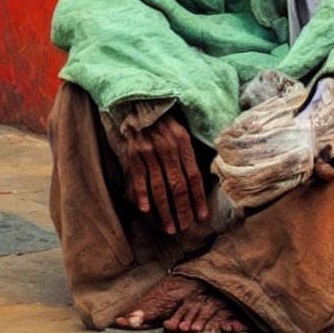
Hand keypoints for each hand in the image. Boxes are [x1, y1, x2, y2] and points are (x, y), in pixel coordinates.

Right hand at [120, 114, 208, 234]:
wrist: (139, 106)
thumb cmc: (165, 124)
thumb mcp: (183, 133)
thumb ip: (189, 157)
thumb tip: (201, 185)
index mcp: (183, 142)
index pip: (193, 176)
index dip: (198, 198)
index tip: (201, 216)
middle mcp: (167, 148)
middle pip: (177, 185)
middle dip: (182, 209)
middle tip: (185, 227)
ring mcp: (148, 152)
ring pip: (159, 187)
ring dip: (165, 210)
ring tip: (170, 227)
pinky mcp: (132, 155)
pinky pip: (138, 179)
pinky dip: (142, 195)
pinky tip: (147, 210)